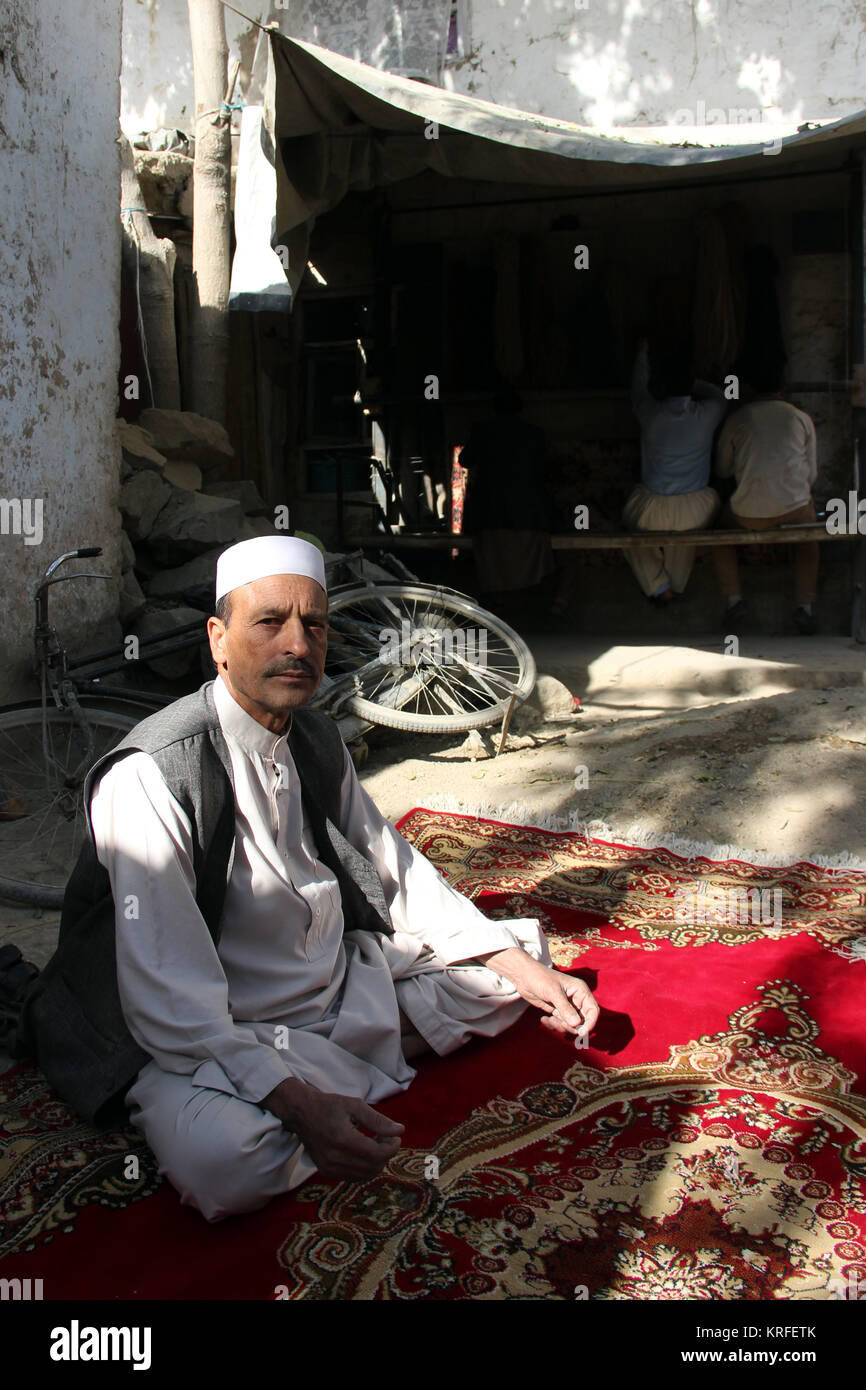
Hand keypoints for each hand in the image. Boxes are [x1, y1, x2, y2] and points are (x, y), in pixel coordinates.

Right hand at [261, 1078, 403, 1180]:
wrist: (301, 1114)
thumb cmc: (329, 1106)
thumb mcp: (355, 1105)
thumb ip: (378, 1120)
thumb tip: (400, 1131)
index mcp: (342, 1139)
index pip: (377, 1154)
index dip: (392, 1147)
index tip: (395, 1136)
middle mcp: (334, 1158)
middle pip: (373, 1167)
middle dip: (386, 1154)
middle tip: (386, 1138)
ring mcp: (329, 1168)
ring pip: (365, 1175)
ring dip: (377, 1162)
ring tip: (376, 1144)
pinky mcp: (326, 1172)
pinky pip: (354, 1177)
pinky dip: (365, 1167)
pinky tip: (365, 1152)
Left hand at [481, 948, 598, 1045]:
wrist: (523, 976)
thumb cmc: (540, 978)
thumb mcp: (553, 992)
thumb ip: (565, 1008)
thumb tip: (577, 1025)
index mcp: (580, 991)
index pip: (593, 1010)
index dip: (590, 1023)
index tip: (581, 1033)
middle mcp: (576, 999)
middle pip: (582, 1021)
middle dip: (571, 1026)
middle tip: (559, 1023)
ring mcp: (566, 1006)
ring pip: (570, 1024)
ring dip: (561, 1026)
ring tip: (549, 1020)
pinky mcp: (557, 1010)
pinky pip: (560, 1023)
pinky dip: (553, 1025)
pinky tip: (544, 1019)